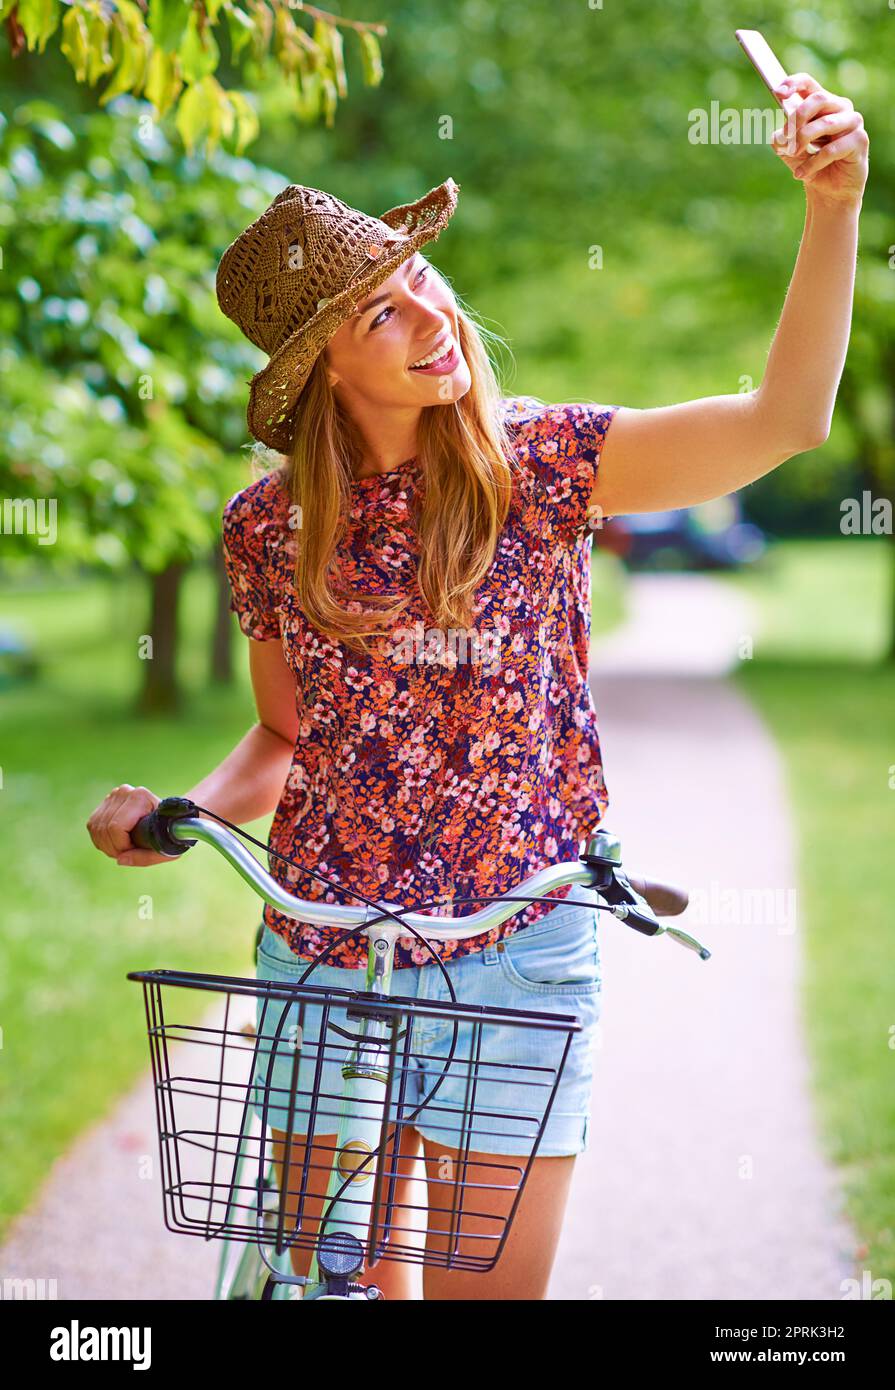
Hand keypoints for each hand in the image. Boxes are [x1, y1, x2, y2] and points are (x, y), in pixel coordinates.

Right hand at [86, 783, 171, 866]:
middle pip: (104, 829)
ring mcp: (113, 795)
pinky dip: (101, 840)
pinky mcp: (105, 802)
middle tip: (129, 853)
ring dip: (106, 846)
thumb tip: (120, 860)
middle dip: (114, 848)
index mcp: (140, 797)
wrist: (169, 816)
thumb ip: (144, 857)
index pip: (116, 827)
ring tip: (123, 849)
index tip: (135, 850)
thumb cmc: (170, 832)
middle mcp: (124, 792)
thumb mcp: (165, 848)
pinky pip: (92, 826)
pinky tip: (115, 843)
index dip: (121, 846)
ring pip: (96, 828)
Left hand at [770, 73, 868, 208]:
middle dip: (797, 118)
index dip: (794, 84)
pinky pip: (832, 149)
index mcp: (822, 104)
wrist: (830, 191)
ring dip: (803, 140)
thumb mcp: (791, 152)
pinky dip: (812, 163)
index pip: (809, 84)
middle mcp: (840, 108)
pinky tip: (801, 174)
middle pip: (818, 100)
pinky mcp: (859, 141)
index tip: (777, 93)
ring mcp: (853, 123)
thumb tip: (778, 135)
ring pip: (825, 123)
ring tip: (792, 155)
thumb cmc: (812, 165)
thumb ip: (783, 140)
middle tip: (786, 137)